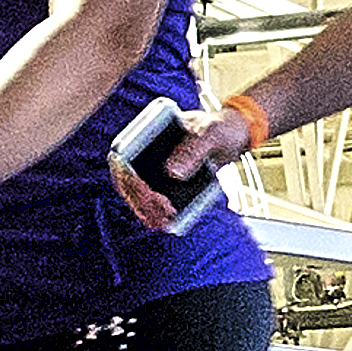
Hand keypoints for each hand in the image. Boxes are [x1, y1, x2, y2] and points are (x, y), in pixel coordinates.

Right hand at [111, 90, 269, 233]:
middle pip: (126, 180)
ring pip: (135, 194)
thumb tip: (171, 172)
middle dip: (140, 200)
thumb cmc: (218, 128)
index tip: (148, 192)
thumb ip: (192, 150)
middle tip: (163, 210)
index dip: (128, 177)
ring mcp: (150, 166)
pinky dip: (153, 212)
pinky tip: (164, 222)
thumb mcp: (210, 135)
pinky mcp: (161, 180)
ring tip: (163, 221)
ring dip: (145, 210)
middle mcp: (142, 149)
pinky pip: (149, 199)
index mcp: (146, 129)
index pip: (121, 155)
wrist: (230, 134)